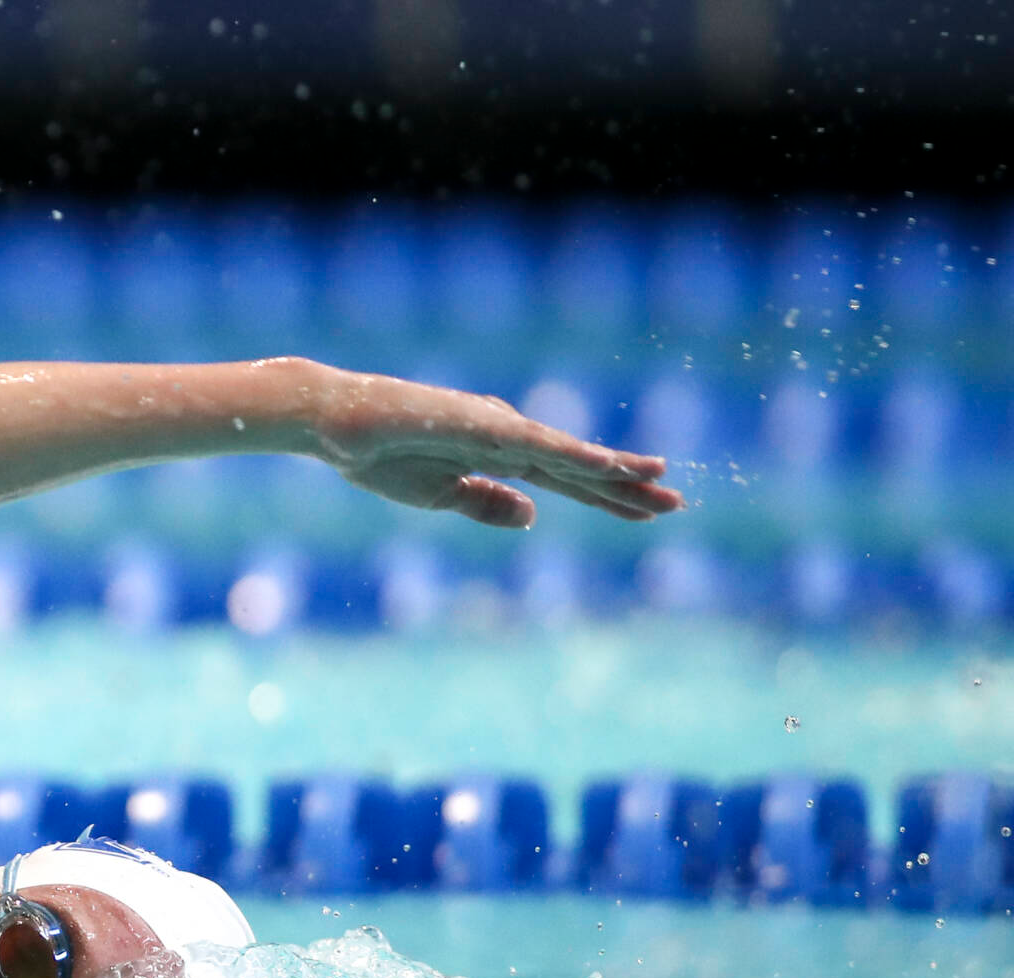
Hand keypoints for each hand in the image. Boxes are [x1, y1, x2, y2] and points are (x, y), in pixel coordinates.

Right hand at [311, 368, 686, 528]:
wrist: (336, 426)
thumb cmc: (376, 455)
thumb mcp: (438, 497)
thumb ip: (486, 504)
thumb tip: (533, 517)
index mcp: (495, 456)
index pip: (562, 482)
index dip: (605, 498)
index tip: (646, 513)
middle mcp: (507, 436)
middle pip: (577, 467)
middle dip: (625, 486)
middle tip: (676, 503)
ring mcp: (499, 428)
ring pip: (570, 454)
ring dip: (616, 469)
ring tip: (661, 480)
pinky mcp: (486, 425)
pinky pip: (542, 445)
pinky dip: (579, 455)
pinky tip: (612, 465)